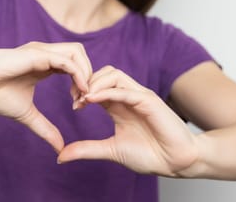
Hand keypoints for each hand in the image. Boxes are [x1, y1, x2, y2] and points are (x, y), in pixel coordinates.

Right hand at [0, 41, 91, 152]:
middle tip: (83, 100)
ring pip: (77, 52)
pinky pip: (67, 60)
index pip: (74, 66)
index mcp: (44, 65)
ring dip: (86, 73)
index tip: (78, 105)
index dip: (82, 83)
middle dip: (89, 76)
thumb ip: (44, 128)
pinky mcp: (38, 55)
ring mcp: (42, 52)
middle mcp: (46, 55)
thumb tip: (59, 147)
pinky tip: (79, 91)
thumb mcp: (26, 114)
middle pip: (80, 56)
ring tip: (82, 95)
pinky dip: (78, 74)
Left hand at [58, 66, 198, 176]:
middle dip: (86, 81)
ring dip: (96, 83)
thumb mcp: (111, 151)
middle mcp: (128, 96)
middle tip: (76, 98)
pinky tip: (92, 100)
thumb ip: (87, 149)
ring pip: (114, 74)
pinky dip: (107, 92)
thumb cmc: (149, 155)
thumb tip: (61, 156)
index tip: (74, 105)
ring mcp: (139, 96)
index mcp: (119, 105)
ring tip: (83, 98)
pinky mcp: (149, 101)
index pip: (98, 85)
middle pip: (104, 73)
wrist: (175, 163)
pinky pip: (126, 90)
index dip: (82, 90)